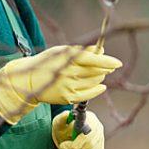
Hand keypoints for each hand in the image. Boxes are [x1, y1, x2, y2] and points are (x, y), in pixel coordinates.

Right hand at [0, 45, 121, 123]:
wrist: (29, 80)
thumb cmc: (48, 62)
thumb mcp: (62, 51)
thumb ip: (81, 51)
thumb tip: (100, 50)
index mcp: (67, 59)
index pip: (93, 59)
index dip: (108, 61)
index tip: (118, 63)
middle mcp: (68, 73)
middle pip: (96, 71)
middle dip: (105, 69)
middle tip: (108, 66)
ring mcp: (68, 86)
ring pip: (94, 82)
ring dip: (99, 77)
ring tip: (98, 73)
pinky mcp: (67, 98)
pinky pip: (88, 95)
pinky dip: (97, 90)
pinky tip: (101, 86)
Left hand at [51, 110, 103, 148]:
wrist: (68, 133)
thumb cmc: (64, 126)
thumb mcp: (60, 121)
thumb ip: (62, 118)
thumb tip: (67, 114)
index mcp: (90, 120)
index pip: (86, 136)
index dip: (74, 144)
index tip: (62, 146)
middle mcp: (98, 130)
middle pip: (89, 147)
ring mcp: (100, 141)